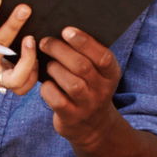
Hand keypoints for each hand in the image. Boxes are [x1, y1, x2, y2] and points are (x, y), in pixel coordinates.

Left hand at [40, 27, 125, 150]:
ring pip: (71, 83)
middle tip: (45, 42)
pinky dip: (48, 88)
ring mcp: (87, 105)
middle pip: (82, 67)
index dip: (84, 42)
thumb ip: (88, 55)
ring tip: (48, 63)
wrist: (93, 126)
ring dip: (54, 69)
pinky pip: (57, 100)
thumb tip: (63, 31)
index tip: (67, 30)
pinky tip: (45, 83)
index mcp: (111, 74)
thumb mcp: (98, 74)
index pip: (103, 56)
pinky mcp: (71, 117)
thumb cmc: (89, 88)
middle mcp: (102, 90)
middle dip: (60, 50)